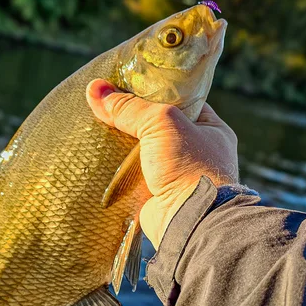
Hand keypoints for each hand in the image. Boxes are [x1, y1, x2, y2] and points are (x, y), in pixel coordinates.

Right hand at [86, 79, 238, 248]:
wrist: (190, 221)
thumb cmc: (187, 166)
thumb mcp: (160, 123)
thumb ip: (129, 107)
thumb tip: (94, 89)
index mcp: (211, 129)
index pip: (180, 101)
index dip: (153, 92)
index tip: (126, 84)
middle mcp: (197, 151)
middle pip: (158, 127)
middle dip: (133, 119)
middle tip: (106, 106)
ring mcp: (177, 175)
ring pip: (144, 152)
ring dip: (123, 146)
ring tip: (96, 129)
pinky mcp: (156, 195)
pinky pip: (134, 176)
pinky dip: (118, 170)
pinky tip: (98, 156)